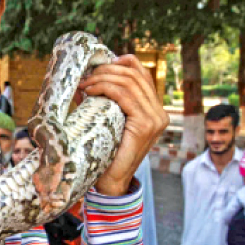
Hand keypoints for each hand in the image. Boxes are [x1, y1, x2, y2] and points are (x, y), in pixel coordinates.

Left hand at [78, 55, 168, 195]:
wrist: (111, 181)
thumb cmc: (106, 151)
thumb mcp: (109, 120)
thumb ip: (108, 101)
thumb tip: (87, 79)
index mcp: (153, 109)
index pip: (141, 74)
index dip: (121, 63)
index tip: (99, 66)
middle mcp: (159, 112)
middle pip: (135, 74)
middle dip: (107, 70)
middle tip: (86, 76)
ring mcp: (155, 118)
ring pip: (129, 82)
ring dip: (103, 78)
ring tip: (85, 84)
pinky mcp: (146, 124)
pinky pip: (125, 95)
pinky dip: (105, 88)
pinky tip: (90, 91)